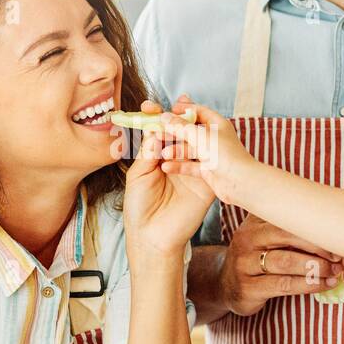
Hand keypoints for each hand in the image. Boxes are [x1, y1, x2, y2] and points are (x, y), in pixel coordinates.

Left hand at [121, 100, 214, 257]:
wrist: (151, 237)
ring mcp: (192, 171)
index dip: (155, 118)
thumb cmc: (139, 207)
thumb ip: (148, 152)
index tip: (148, 106)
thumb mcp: (138, 175)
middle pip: (180, 133)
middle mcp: (177, 160)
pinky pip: (204, 164)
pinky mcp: (205, 184)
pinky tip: (190, 144)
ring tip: (178, 123)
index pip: (160, 132)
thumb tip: (156, 128)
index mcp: (159, 157)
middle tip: (170, 106)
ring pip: (193, 144)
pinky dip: (197, 153)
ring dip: (187, 132)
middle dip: (175, 119)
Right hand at [156, 97, 255, 204]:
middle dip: (174, 131)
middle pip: (190, 130)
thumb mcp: (199, 136)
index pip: (198, 111)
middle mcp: (214, 138)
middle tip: (158, 131)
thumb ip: (180, 126)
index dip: (183, 109)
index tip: (168, 110)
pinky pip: (190, 165)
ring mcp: (211, 154)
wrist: (240, 182)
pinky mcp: (208, 170)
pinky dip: (179, 166)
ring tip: (162, 152)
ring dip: (175, 150)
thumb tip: (164, 117)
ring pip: (189, 149)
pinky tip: (166, 167)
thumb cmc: (225, 154)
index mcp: (217, 124)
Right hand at [219, 214, 343, 317]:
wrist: (226, 284)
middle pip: (285, 235)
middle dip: (317, 245)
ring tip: (335, 271)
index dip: (314, 224)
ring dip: (315, 266)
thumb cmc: (258, 256)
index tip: (338, 234)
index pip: (287, 215)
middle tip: (339, 255)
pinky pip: (282, 285)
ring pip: (284, 261)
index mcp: (255, 220)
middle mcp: (246, 238)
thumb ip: (290, 226)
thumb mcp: (266, 235)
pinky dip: (308, 285)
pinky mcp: (247, 288)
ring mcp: (244, 264)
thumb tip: (335, 225)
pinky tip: (325, 284)